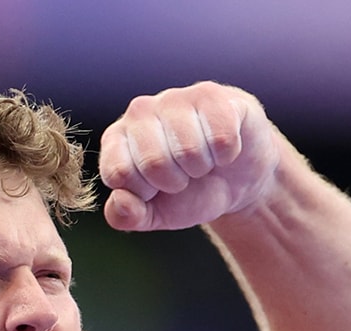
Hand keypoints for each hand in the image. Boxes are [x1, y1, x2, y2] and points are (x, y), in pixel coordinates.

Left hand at [99, 82, 280, 232]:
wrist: (234, 178)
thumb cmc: (187, 193)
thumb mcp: (153, 214)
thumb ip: (126, 216)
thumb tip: (121, 200)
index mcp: (116, 139)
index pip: (119, 173)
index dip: (144, 192)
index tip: (155, 188)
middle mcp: (139, 111)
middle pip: (154, 162)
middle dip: (176, 182)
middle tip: (184, 175)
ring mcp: (175, 98)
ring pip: (189, 150)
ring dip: (202, 167)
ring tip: (202, 160)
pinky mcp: (212, 94)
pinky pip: (221, 138)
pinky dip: (227, 154)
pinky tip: (222, 147)